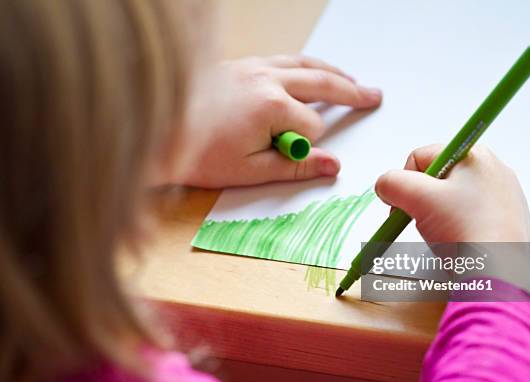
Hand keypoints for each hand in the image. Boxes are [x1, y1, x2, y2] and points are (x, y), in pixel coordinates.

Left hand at [174, 55, 381, 187]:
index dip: (309, 145)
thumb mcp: (250, 171)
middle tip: (373, 95)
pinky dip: (304, 65)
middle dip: (350, 92)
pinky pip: (283, 59)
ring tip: (352, 80)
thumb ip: (296, 166)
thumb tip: (334, 165)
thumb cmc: (196, 155)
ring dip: (331, 72)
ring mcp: (252, 67)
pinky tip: (309, 71)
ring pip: (304, 64)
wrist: (152, 131)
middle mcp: (265, 79)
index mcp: (271, 106)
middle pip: (321, 82)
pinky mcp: (241, 64)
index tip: (294, 156)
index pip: (311, 126)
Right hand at [375, 144, 529, 242]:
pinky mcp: (509, 222)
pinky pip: (471, 217)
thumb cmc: (463, 229)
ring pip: (452, 199)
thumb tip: (385, 186)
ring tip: (442, 235)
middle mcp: (494, 170)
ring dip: (437, 216)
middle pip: (437, 179)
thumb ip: (391, 183)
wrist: (498, 273)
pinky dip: (458, 229)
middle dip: (421, 200)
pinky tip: (459, 244)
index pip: (421, 157)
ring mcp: (505, 197)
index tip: (402, 206)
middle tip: (419, 221)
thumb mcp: (416, 198)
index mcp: (475, 155)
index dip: (404, 182)